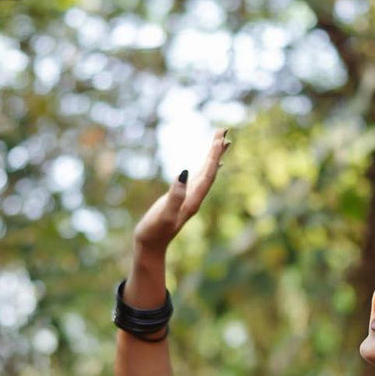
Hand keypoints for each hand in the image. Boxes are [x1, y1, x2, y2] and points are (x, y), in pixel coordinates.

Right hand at [132, 128, 230, 257]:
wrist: (150, 245)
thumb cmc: (155, 231)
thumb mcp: (165, 214)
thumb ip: (175, 196)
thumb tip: (184, 173)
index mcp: (193, 200)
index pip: (207, 174)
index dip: (214, 155)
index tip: (220, 138)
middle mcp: (195, 198)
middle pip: (210, 170)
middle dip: (216, 150)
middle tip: (224, 130)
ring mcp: (189, 197)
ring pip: (205, 173)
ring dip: (213, 156)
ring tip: (221, 140)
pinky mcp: (182, 198)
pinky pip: (198, 178)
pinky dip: (205, 167)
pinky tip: (209, 163)